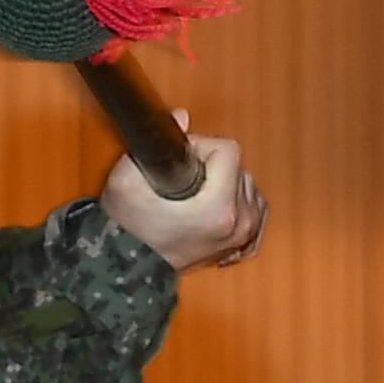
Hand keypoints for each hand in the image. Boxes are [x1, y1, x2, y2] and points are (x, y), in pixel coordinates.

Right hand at [98, 128, 265, 272]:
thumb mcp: (128, 178)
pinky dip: (239, 202)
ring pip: (247, 185)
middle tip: (183, 179)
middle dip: (212, 166)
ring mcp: (245, 235)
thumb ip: (157, 142)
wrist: (129, 265)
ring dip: (226, 183)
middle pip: (238, 167)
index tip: (183, 159)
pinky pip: (255, 208)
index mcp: (219, 207)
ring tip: (195, 195)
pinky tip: (217, 203)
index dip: (201, 146)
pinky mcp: (244, 243)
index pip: (228, 150)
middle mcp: (240, 222)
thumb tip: (182, 117)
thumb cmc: (128, 225)